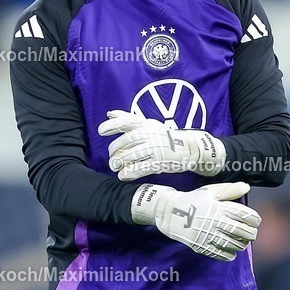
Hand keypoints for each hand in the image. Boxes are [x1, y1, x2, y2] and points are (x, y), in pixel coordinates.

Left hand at [98, 110, 225, 179]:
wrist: (188, 148)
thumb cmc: (163, 136)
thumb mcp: (147, 124)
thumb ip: (128, 119)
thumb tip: (109, 113)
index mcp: (146, 124)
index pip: (127, 121)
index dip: (112, 126)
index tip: (101, 131)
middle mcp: (150, 135)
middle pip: (126, 142)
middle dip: (114, 150)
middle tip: (111, 158)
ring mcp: (155, 148)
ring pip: (131, 155)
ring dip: (119, 162)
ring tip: (114, 166)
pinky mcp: (160, 162)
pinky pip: (141, 168)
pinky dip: (129, 173)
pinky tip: (122, 176)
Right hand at [130, 182, 260, 260]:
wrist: (170, 213)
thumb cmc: (193, 200)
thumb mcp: (210, 191)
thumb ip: (229, 190)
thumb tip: (246, 187)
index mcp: (220, 207)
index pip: (246, 216)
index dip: (255, 220)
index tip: (255, 221)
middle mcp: (216, 222)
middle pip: (244, 232)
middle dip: (252, 233)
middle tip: (251, 233)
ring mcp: (209, 235)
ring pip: (235, 245)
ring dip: (242, 244)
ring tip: (241, 241)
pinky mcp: (202, 246)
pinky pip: (222, 255)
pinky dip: (230, 254)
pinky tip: (230, 250)